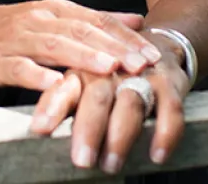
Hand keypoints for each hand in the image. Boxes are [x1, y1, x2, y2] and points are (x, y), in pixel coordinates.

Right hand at [0, 0, 162, 90]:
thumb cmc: (16, 27)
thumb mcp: (56, 17)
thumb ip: (95, 20)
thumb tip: (138, 20)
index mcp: (57, 9)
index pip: (98, 20)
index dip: (126, 37)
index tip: (152, 54)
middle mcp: (41, 20)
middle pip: (82, 32)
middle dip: (114, 47)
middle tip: (141, 64)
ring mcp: (18, 39)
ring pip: (55, 46)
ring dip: (83, 57)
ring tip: (109, 67)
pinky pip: (20, 68)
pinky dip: (39, 76)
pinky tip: (56, 85)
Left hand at [28, 46, 189, 173]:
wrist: (157, 42)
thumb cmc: (111, 73)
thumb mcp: (84, 82)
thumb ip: (64, 100)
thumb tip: (37, 129)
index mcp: (84, 71)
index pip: (64, 88)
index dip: (52, 106)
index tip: (39, 129)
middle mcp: (111, 72)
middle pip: (97, 97)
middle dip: (88, 128)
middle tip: (81, 159)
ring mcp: (141, 77)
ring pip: (131, 104)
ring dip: (121, 136)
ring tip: (111, 164)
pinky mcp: (170, 83)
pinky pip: (170, 110)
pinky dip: (165, 133)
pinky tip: (157, 155)